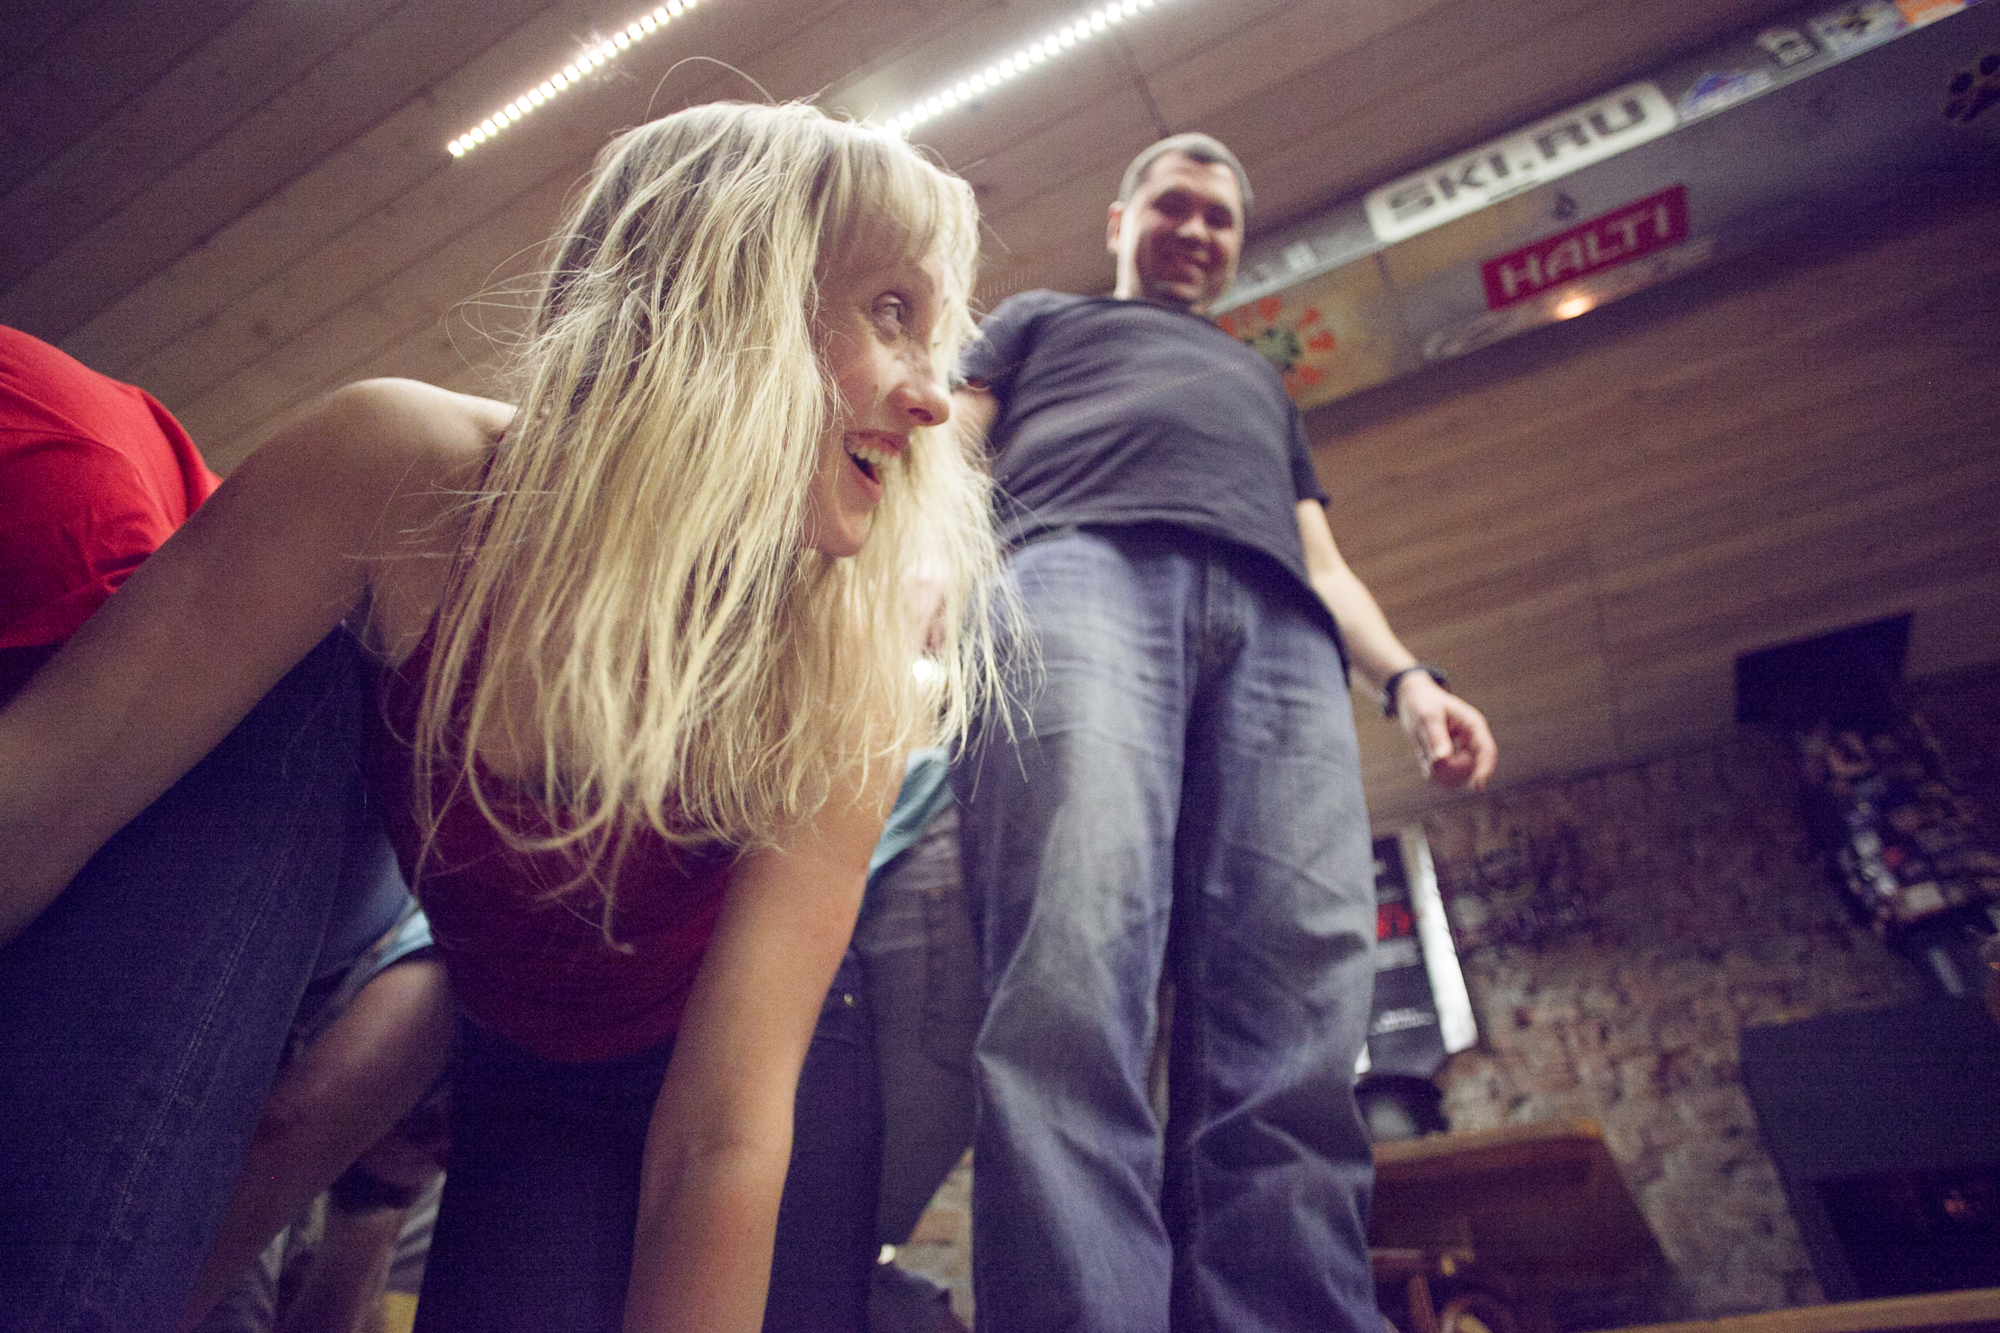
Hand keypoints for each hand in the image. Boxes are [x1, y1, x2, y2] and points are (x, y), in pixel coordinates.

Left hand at [1393, 674, 1495, 790]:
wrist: (1411, 696)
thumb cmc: (1422, 702)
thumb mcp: (1427, 717)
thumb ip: (1436, 737)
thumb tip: (1443, 760)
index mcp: (1472, 724)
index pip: (1486, 750)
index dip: (1484, 769)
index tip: (1476, 787)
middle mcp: (1470, 736)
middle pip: (1473, 764)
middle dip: (1457, 773)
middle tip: (1435, 773)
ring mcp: (1460, 745)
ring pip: (1458, 770)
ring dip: (1443, 773)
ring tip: (1426, 762)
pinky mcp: (1448, 753)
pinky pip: (1445, 769)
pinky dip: (1434, 770)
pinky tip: (1423, 759)